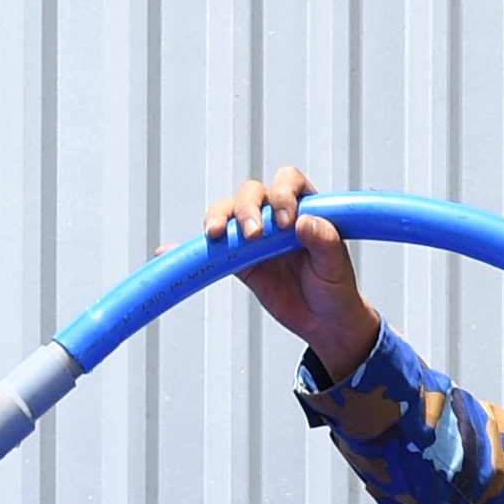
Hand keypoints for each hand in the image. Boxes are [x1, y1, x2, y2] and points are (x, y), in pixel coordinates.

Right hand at [205, 168, 380, 374]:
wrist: (324, 322)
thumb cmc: (336, 288)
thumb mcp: (337, 267)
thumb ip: (326, 243)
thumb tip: (306, 221)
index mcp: (305, 207)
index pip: (288, 182)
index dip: (282, 193)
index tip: (284, 221)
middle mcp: (275, 215)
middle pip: (252, 193)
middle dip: (247, 208)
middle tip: (253, 235)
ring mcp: (253, 236)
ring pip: (228, 213)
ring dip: (219, 218)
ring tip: (217, 235)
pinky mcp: (237, 260)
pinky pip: (212, 250)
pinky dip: (189, 249)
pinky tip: (166, 251)